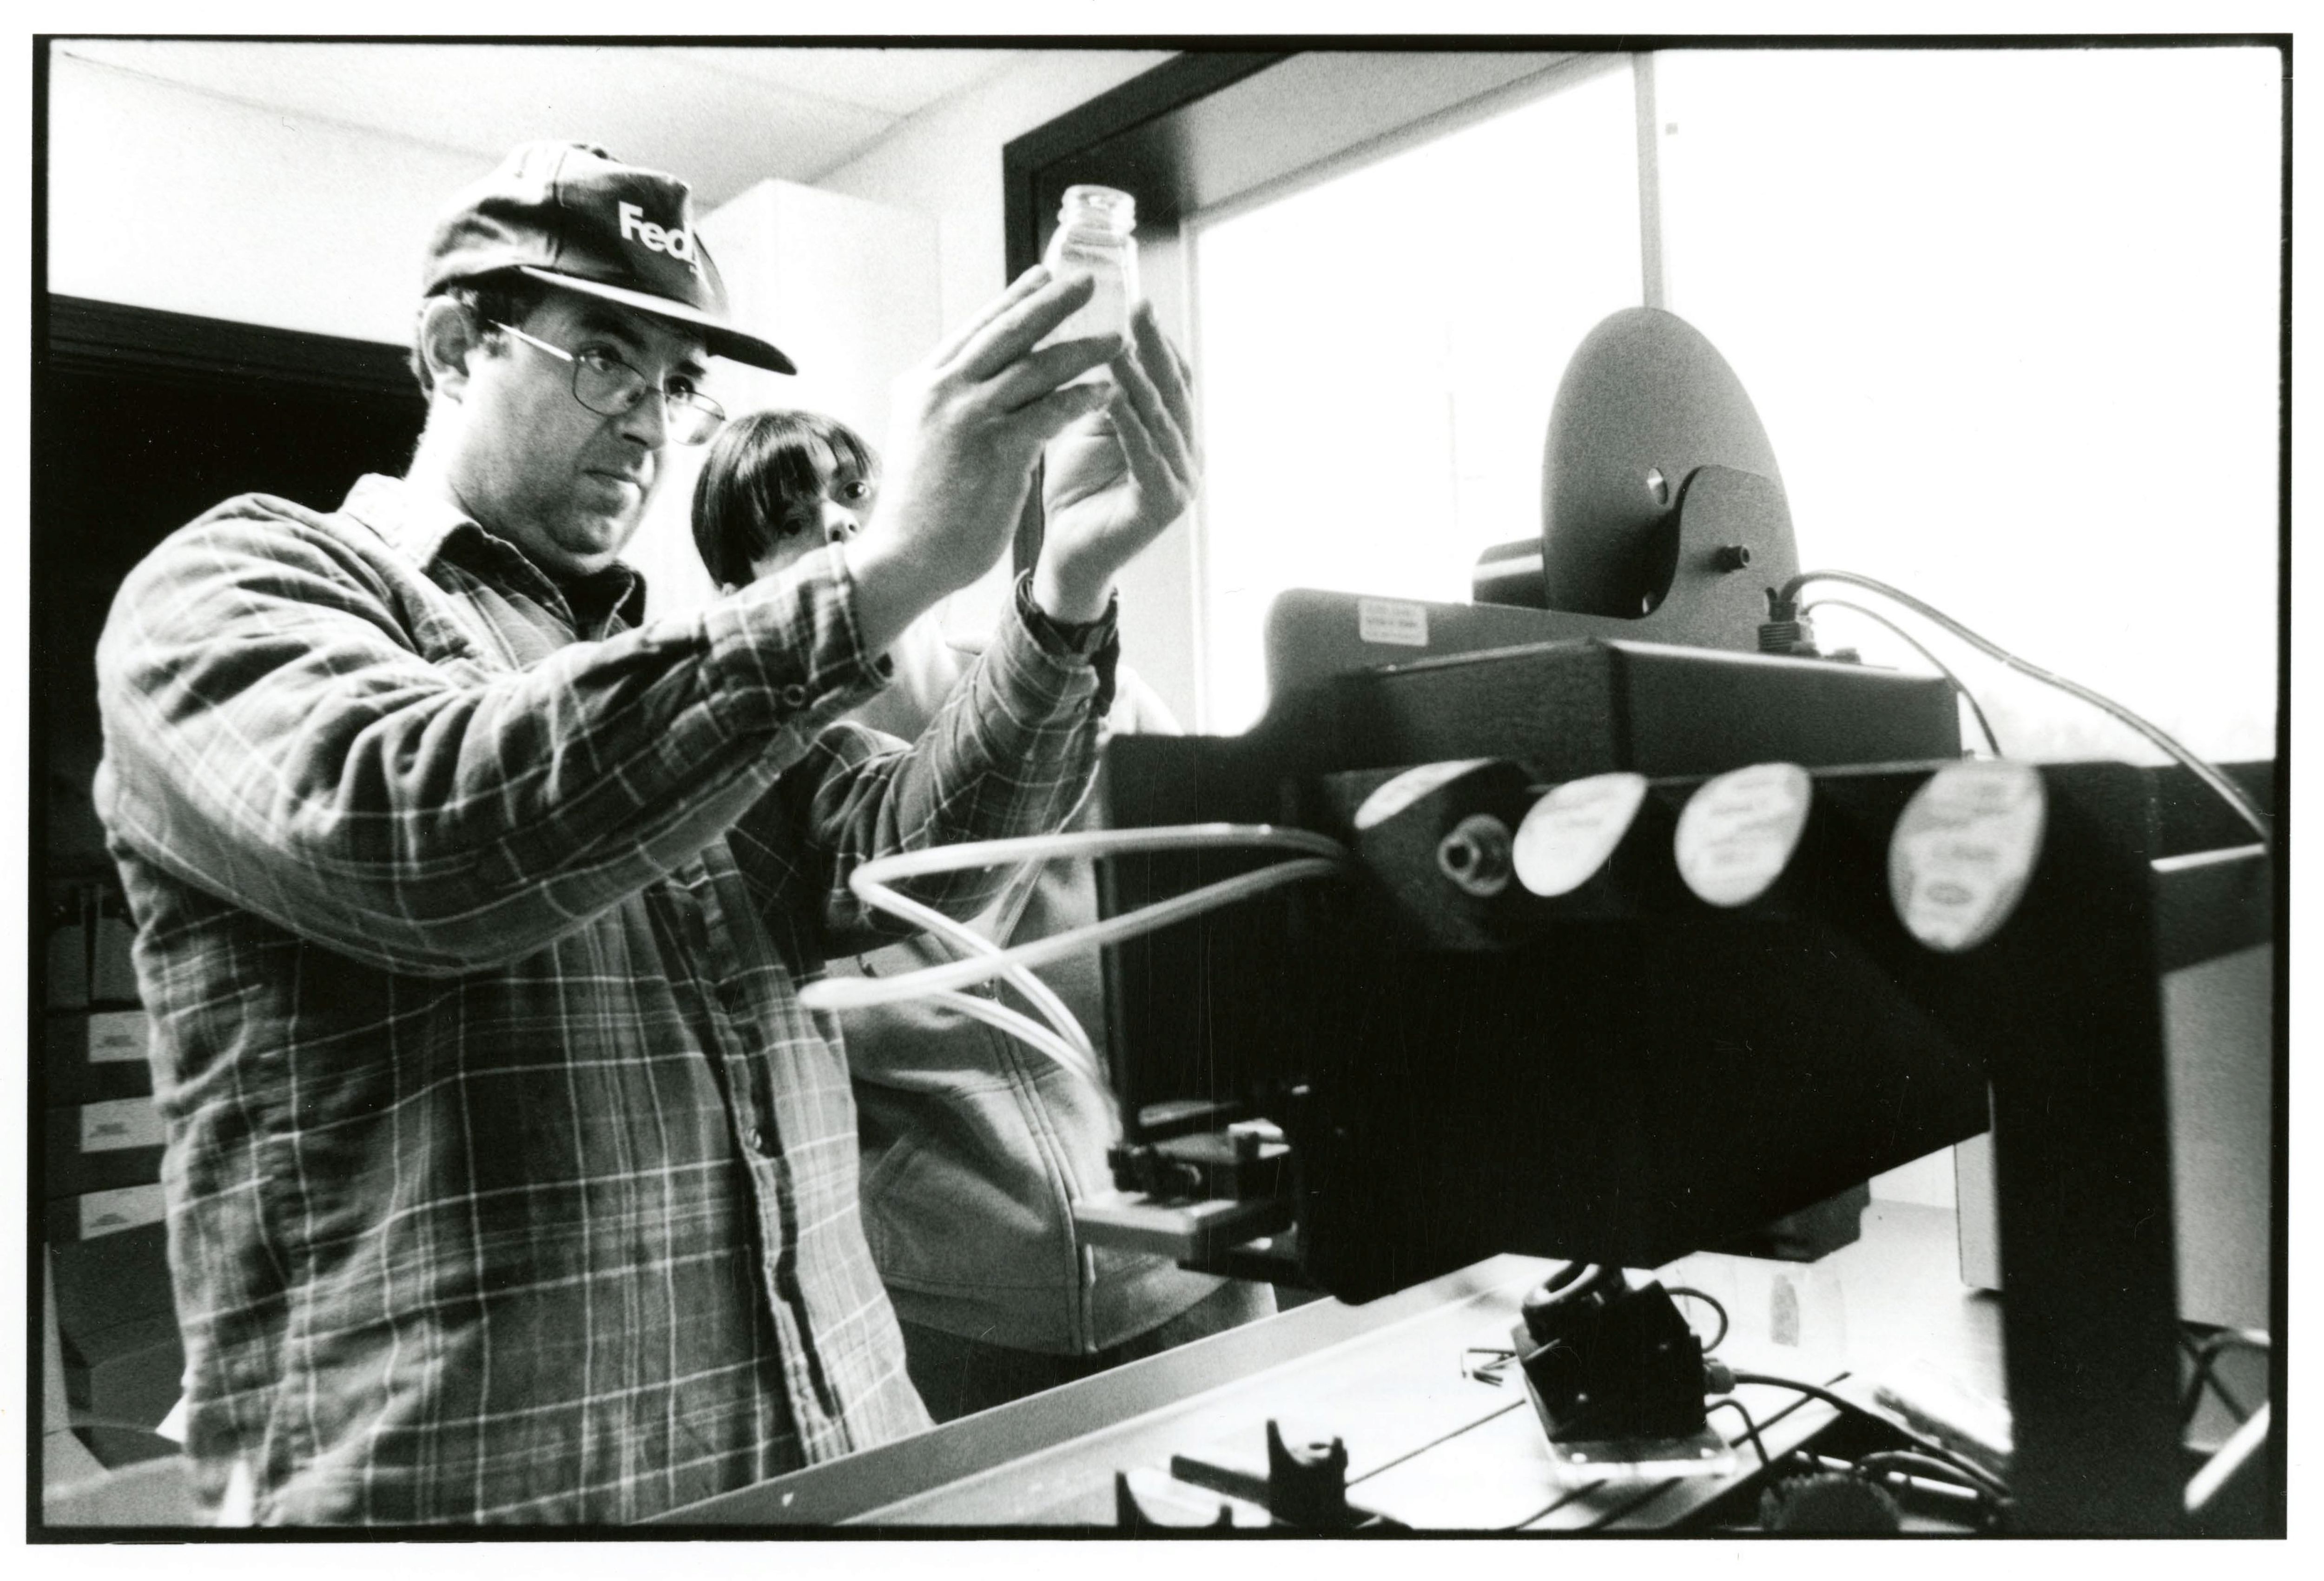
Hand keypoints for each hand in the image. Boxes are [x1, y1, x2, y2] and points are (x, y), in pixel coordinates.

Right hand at [844, 267, 1119, 653]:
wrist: (904, 556)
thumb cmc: (920, 507)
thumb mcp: (925, 437)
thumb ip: (950, 405)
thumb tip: (980, 384)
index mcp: (923, 383)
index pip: (977, 329)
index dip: (1015, 299)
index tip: (1045, 275)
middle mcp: (942, 390)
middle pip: (1007, 332)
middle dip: (1053, 302)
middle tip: (1089, 281)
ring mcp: (967, 417)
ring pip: (1035, 367)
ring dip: (1083, 350)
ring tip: (1119, 341)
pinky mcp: (994, 450)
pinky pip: (1048, 412)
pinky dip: (1081, 399)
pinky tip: (1109, 393)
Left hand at [1032, 302, 1201, 622]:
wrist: (1066, 555)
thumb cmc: (1074, 489)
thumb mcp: (1087, 426)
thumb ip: (1100, 388)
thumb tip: (1089, 329)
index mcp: (1173, 432)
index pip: (1172, 376)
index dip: (1156, 339)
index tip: (1135, 299)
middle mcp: (1187, 453)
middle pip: (1174, 390)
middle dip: (1155, 348)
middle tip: (1138, 307)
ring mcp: (1181, 480)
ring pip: (1162, 420)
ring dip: (1141, 381)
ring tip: (1119, 346)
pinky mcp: (1163, 506)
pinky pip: (1148, 456)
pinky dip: (1131, 426)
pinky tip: (1113, 398)